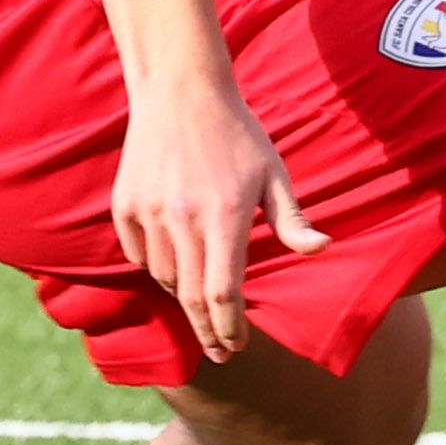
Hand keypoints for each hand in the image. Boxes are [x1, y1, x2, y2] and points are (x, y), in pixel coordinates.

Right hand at [114, 57, 322, 373]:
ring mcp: (149, 213)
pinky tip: (174, 262)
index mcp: (225, 215)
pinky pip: (140, 254)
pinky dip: (157, 266)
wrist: (181, 92)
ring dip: (183, 295)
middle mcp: (183, 219)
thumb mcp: (275, 173)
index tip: (237, 346)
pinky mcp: (124, 205)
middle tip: (220, 352)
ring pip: (164, 277)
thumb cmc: (239, 134)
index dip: (229, 326)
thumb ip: (292, 219)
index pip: (222, 292)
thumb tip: (321, 249)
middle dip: (207, 330)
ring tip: (202, 301)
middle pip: (189, 296)